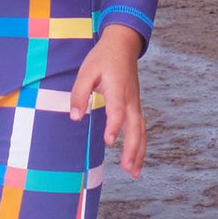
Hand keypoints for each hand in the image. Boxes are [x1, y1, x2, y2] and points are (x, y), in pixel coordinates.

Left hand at [68, 24, 146, 177]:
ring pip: (141, 131)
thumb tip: (76, 117)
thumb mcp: (86, 71)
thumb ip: (79, 94)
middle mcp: (130, 100)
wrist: (123, 45)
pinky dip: (140, 145)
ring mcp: (135, 104)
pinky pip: (141, 129)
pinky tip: (135, 160)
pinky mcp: (135, 107)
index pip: (117, 111)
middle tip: (127, 169)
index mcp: (117, 89)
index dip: (114, 126)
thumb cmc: (102, 58)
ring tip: (134, 173)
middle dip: (132, 149)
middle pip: (135, 128)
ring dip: (139, 153)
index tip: (109, 141)